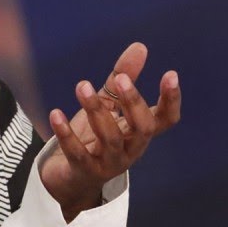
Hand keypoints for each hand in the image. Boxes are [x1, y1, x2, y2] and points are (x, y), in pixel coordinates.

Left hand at [40, 42, 181, 220]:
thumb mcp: (108, 105)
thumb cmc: (93, 137)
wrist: (69, 180)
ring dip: (96, 110)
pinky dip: (66, 133)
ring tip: (82, 86)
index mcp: (139, 133)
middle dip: (133, 102)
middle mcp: (130, 150)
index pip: (165, 120)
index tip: (170, 74)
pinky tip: (56, 113)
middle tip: (120, 79)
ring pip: (109, 138)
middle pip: (142, 128)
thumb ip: (122, 78)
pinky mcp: (84, 172)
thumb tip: (140, 47)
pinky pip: (77, 153)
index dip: (171, 100)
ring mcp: (109, 163)